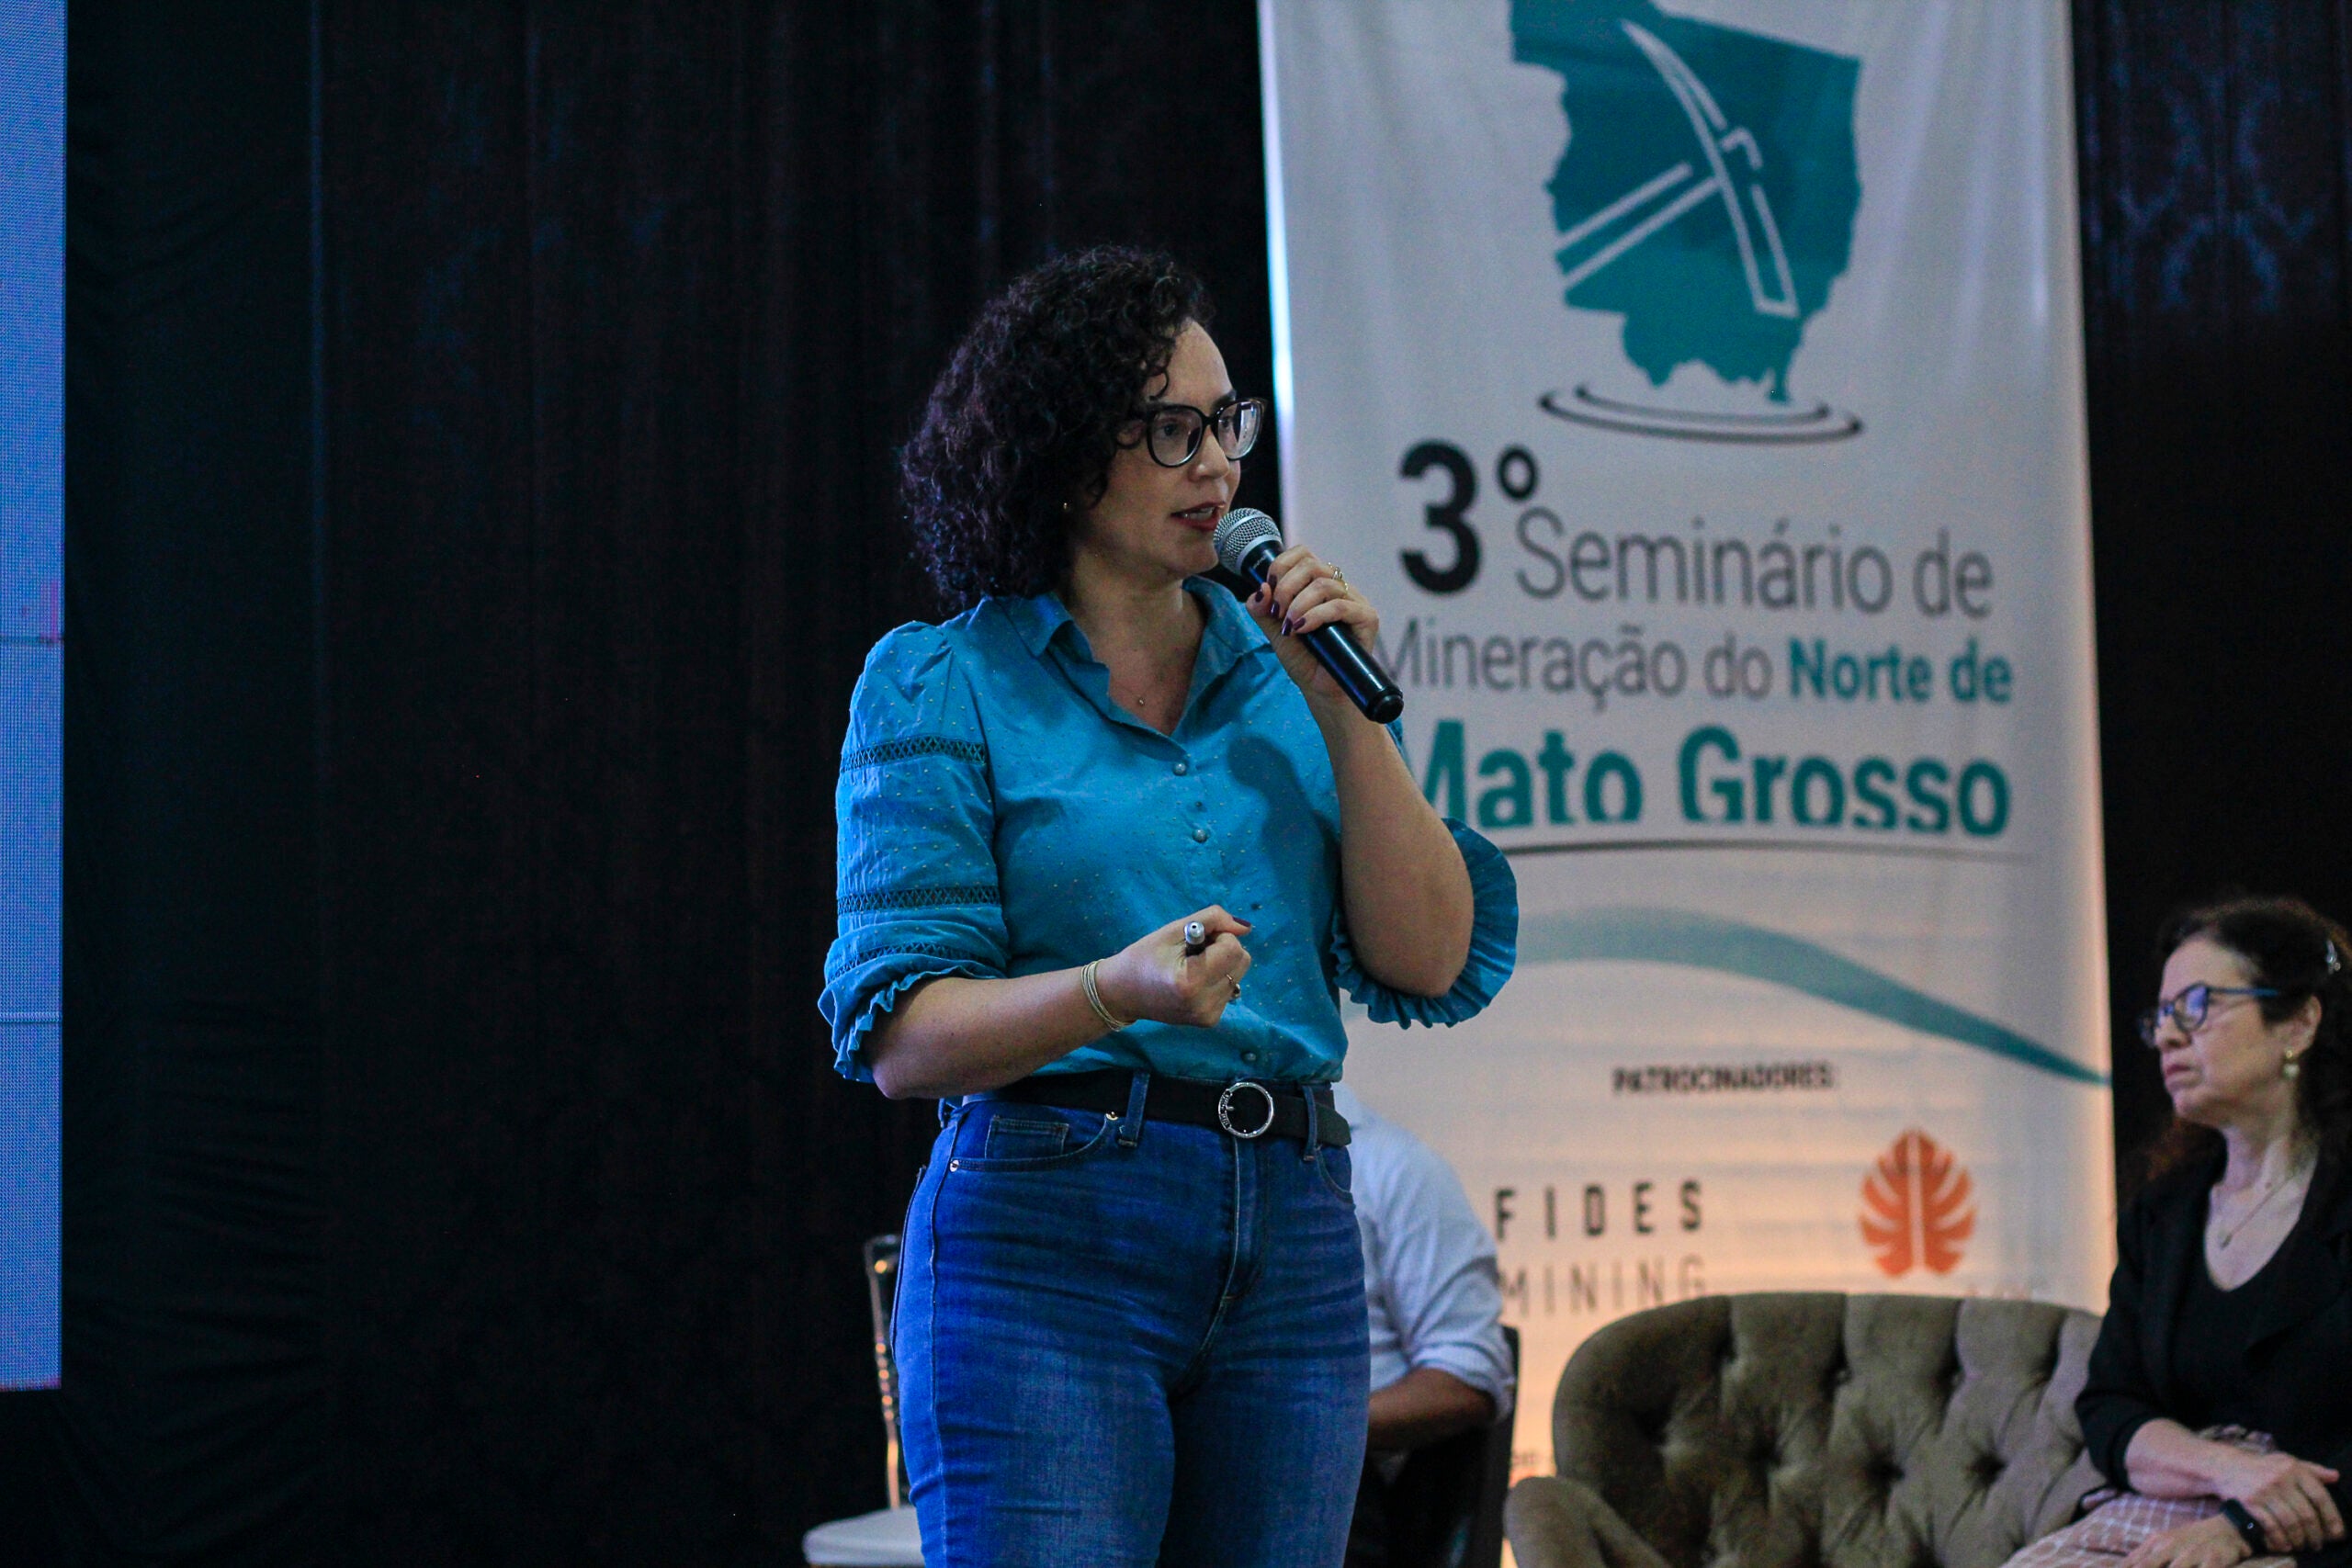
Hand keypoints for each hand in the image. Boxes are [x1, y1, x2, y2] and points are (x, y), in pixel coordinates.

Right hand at [1096, 906, 1252, 1028]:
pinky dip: (1217, 979)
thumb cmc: (1144, 957)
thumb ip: (1212, 920)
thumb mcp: (1173, 930)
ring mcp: (1208, 1016)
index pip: (1233, 948)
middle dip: (1224, 948)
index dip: (1219, 936)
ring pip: (1238, 974)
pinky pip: (1229, 988)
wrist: (1123, 993)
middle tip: (1195, 951)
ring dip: (1221, 963)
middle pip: (1242, 961)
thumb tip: (1246, 927)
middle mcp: (1204, 1003)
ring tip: (1192, 966)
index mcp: (1192, 981)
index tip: (1197, 939)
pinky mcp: (1209, 1021)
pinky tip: (1194, 980)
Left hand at [1244, 546, 1381, 714]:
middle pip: (1312, 565)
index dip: (1282, 565)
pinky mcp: (1367, 618)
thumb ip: (1263, 610)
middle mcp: (1337, 587)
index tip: (1269, 590)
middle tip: (1277, 613)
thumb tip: (1260, 589)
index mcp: (1317, 584)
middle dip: (1286, 587)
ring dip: (1298, 604)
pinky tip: (1302, 629)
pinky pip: (1340, 606)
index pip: (1303, 554)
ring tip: (1289, 626)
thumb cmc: (1303, 659)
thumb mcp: (1274, 632)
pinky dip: (1316, 615)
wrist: (1321, 689)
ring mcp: (1354, 601)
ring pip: (1324, 584)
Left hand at [2120, 1516, 2253, 1567]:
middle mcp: (2171, 1547)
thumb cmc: (2191, 1539)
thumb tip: (2122, 1566)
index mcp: (2156, 1543)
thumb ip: (2143, 1556)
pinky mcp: (2214, 1561)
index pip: (2133, 1562)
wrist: (2227, 1528)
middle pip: (2147, 1566)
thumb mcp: (2164, 1543)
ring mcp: (2193, 1554)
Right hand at [2220, 1450, 2345, 1552]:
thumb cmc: (2262, 1466)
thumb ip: (2312, 1469)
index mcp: (2293, 1469)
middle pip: (2306, 1514)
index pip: (2320, 1496)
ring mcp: (2264, 1491)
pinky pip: (2270, 1526)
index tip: (2336, 1533)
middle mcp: (2280, 1479)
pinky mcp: (2250, 1502)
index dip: (2331, 1517)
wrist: (2226, 1465)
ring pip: (2290, 1522)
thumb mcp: (2286, 1461)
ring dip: (2298, 1539)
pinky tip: (2284, 1545)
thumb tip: (2335, 1477)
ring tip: (2301, 1546)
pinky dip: (2280, 1539)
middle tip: (2317, 1545)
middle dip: (2315, 1534)